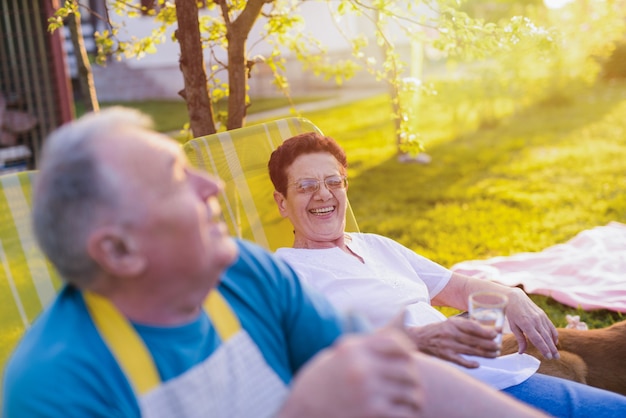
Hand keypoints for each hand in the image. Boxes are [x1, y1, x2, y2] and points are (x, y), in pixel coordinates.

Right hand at [277, 328, 422, 417]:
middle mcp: (362, 366)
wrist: (299, 414)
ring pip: (410, 391)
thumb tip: (387, 342)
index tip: (411, 359)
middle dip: (413, 378)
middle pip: (407, 367)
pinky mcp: (373, 412)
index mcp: (352, 349)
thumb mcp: (333, 357)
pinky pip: (405, 411)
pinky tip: (404, 414)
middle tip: (415, 387)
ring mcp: (368, 390)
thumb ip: (359, 348)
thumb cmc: (316, 386)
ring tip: (414, 402)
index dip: (407, 350)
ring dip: (414, 398)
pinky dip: (408, 414)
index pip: (394, 342)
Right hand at [406, 317, 499, 367]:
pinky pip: (459, 360)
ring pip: (470, 350)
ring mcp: (448, 345)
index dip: (485, 330)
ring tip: (495, 354)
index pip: (472, 326)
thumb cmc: (439, 330)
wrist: (420, 339)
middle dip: (488, 343)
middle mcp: (450, 333)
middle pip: (473, 339)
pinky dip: (469, 363)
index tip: (496, 333)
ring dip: (484, 353)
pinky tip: (478, 364)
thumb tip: (487, 329)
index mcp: (452, 323)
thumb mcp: (451, 323)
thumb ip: (467, 325)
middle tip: (498, 346)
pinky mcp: (445, 355)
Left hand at [505, 288, 558, 359]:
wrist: (515, 297)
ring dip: (554, 344)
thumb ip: (520, 339)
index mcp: (526, 324)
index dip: (544, 349)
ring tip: (557, 353)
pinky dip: (554, 335)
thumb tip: (521, 352)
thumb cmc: (512, 313)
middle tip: (556, 358)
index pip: (537, 339)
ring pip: (549, 333)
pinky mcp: (543, 315)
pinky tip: (555, 342)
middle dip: (551, 349)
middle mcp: (535, 321)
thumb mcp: (513, 326)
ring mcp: (541, 317)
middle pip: (545, 337)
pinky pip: (551, 326)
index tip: (548, 357)